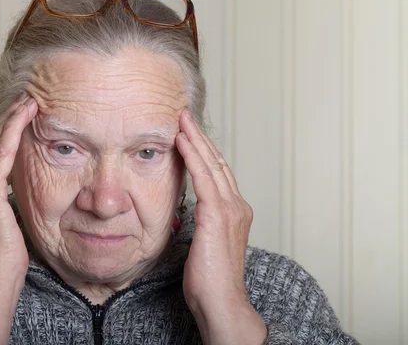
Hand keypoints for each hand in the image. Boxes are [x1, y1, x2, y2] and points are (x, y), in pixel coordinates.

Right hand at [0, 95, 36, 343]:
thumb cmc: (1, 261)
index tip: (17, 118)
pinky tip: (26, 115)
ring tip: (28, 102)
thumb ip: (5, 202)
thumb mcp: (3, 224)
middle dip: (6, 120)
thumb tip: (20, 190)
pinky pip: (2, 152)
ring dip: (12, 119)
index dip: (1, 135)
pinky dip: (14, 130)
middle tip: (25, 100)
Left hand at [176, 109, 266, 344]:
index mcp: (235, 212)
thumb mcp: (205, 243)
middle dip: (200, 137)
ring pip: (212, 164)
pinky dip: (193, 156)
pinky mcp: (217, 216)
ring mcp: (230, 209)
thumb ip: (202, 222)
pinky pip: (204, 177)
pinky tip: (181, 140)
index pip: (218, 173)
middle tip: (185, 115)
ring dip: (195, 139)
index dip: (204, 151)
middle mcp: (237, 206)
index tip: (189, 133)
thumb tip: (190, 210)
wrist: (221, 302)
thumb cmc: (210, 279)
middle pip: (217, 162)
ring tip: (181, 119)